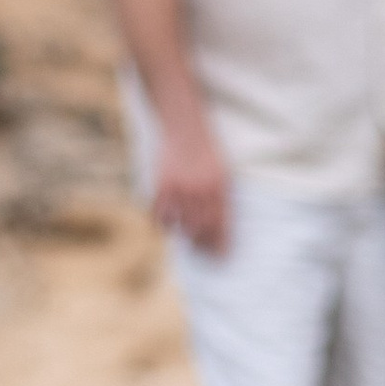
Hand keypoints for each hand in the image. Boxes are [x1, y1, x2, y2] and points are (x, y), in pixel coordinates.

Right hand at [151, 120, 230, 252]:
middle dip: (202, 244)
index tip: (221, 256)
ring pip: (181, 225)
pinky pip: (161, 215)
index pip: (221, 225)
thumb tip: (221, 225)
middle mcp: (200, 191)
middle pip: (200, 229)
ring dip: (185, 234)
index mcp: (219, 188)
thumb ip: (222, 197)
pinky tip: (169, 221)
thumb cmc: (207, 151)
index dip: (221, 244)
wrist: (185, 128)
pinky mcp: (162, 186)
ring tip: (187, 234)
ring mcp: (179, 189)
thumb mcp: (223, 172)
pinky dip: (164, 222)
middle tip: (201, 248)